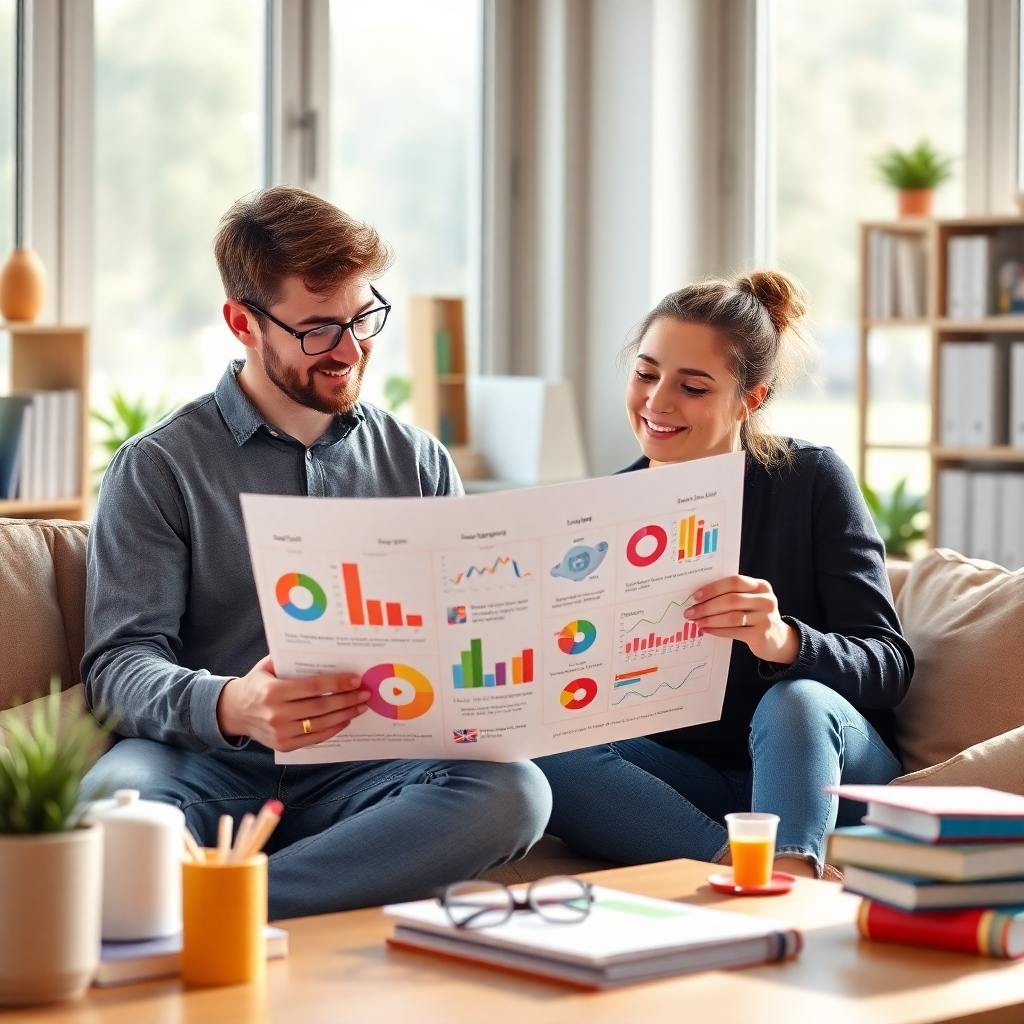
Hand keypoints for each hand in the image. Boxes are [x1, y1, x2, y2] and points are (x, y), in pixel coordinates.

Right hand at [216, 656, 370, 750]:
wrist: (235, 712)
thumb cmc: (256, 684)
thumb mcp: (266, 666)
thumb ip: (289, 659)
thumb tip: (323, 651)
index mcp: (273, 691)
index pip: (313, 687)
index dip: (337, 683)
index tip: (355, 680)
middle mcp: (276, 714)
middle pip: (321, 706)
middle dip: (347, 699)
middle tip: (365, 693)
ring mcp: (280, 733)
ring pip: (321, 724)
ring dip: (345, 714)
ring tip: (360, 706)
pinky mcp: (284, 745)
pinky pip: (315, 739)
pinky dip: (333, 729)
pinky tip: (345, 720)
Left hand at [685, 575, 799, 665]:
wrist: (778, 639)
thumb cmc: (756, 616)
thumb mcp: (750, 601)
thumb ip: (732, 595)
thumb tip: (700, 597)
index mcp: (761, 586)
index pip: (735, 581)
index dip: (714, 588)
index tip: (696, 596)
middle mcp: (766, 600)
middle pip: (731, 600)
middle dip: (707, 606)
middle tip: (690, 612)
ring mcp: (765, 618)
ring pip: (732, 617)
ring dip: (710, 619)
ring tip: (696, 621)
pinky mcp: (761, 635)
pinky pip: (734, 631)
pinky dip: (717, 630)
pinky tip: (706, 630)